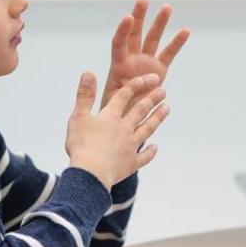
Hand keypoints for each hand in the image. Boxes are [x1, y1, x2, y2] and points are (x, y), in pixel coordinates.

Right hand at [66, 72, 168, 188]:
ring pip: (146, 129)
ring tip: (167, 108)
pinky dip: (149, 152)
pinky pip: (143, 157)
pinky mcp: (130, 163)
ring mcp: (129, 146)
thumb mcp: (78, 117)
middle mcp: (124, 128)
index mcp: (110, 117)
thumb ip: (85, 96)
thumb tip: (88, 73)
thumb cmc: (81, 145)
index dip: (138, 84)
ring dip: (157, 118)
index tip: (152, 78)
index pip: (125, 95)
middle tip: (163, 91)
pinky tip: (155, 147)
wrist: (91, 174)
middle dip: (152, 99)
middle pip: (140, 110)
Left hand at [102, 0, 189, 108]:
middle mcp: (131, 59)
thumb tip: (136, 87)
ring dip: (159, 23)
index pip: (119, 43)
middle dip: (139, 16)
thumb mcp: (111, 103)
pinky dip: (177, 42)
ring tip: (167, 7)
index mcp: (118, 66)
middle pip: (135, 33)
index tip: (127, 17)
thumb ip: (120, 95)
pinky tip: (185, 30)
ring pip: (153, 39)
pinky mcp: (158, 69)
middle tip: (143, 0)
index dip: (123, 31)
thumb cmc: (114, 111)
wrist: (125, 117)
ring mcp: (145, 62)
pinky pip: (169, 53)